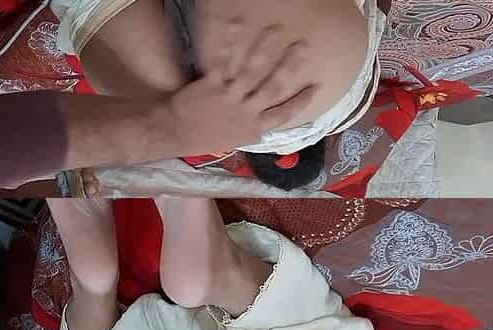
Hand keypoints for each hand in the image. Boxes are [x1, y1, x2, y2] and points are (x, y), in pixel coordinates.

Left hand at [163, 22, 316, 155]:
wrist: (176, 134)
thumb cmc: (205, 139)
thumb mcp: (234, 140)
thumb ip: (251, 129)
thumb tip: (266, 125)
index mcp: (254, 128)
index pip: (284, 113)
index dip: (302, 100)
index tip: (316, 86)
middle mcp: (245, 111)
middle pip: (273, 87)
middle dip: (290, 66)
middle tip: (303, 47)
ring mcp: (229, 97)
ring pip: (252, 71)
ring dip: (266, 49)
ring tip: (276, 30)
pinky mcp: (211, 85)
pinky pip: (222, 62)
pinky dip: (228, 44)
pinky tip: (235, 26)